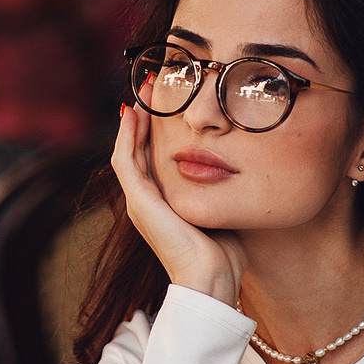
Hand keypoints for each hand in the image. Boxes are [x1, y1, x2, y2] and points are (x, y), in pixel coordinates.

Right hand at [112, 102, 245, 306]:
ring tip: (141, 91)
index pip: (153, 156)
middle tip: (151, 84)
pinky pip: (125, 161)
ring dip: (132, 120)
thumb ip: (220, 188)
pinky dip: (126, 136)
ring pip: (128, 150)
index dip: (156, 128)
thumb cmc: (223, 253)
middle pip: (138, 148)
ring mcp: (139, 202)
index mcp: (163, 202)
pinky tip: (133, 113)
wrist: (211, 280)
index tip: (167, 98)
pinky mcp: (138, 203)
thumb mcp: (221, 208)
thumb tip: (238, 167)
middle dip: (143, 116)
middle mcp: (146, 201)